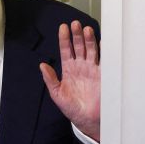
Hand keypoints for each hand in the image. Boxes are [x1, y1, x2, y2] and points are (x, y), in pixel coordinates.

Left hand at [40, 20, 99, 140]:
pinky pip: (102, 60)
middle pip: (78, 46)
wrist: (87, 119)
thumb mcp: (57, 94)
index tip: (62, 28)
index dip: (64, 39)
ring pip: (90, 50)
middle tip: (75, 24)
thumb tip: (42, 65)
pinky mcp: (102, 75)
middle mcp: (80, 67)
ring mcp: (92, 69)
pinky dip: (102, 50)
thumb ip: (50, 79)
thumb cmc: (72, 108)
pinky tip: (101, 42)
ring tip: (86, 29)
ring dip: (88, 39)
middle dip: (76, 35)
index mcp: (69, 69)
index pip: (66, 50)